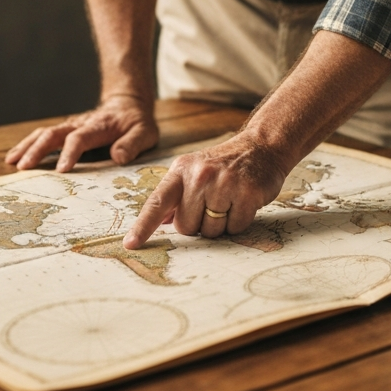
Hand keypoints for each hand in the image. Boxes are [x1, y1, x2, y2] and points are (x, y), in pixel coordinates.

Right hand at [4, 95, 158, 171]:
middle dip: (37, 150)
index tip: (61, 170)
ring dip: (27, 146)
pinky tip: (15, 157)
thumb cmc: (136, 122)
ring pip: (44, 133)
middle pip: (53, 134)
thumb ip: (132, 144)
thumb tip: (118, 157)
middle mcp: (80, 124)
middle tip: (23, 167)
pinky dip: (28, 145)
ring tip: (11, 162)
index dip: (69, 153)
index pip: (79, 138)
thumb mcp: (144, 133)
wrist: (127, 104)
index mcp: (98, 127)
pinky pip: (44, 135)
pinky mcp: (66, 131)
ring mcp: (70, 126)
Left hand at [123, 131, 288, 248]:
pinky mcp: (248, 193)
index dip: (143, 226)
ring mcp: (225, 183)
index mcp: (181, 171)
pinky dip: (239, 221)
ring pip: (212, 231)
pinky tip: (242, 202)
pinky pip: (235, 228)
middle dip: (198, 224)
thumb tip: (159, 221)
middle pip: (187, 227)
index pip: (157, 202)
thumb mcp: (192, 171)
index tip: (131, 244)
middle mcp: (200, 175)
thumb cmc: (222, 164)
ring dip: (220, 224)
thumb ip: (174, 197)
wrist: (260, 147)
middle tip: (212, 204)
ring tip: (229, 200)